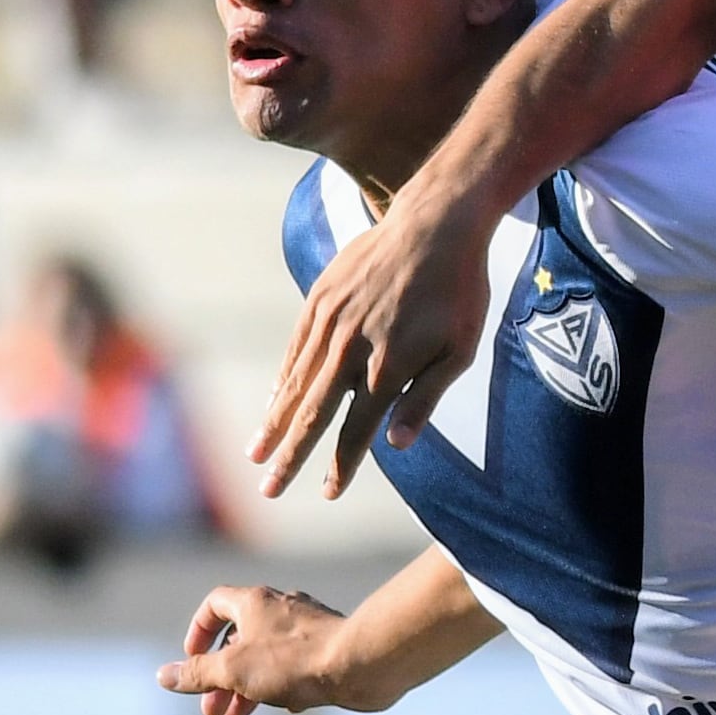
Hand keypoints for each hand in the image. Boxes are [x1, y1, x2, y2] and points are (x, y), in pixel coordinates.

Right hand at [157, 583, 358, 714]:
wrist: (360, 664)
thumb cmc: (294, 661)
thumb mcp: (234, 670)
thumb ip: (198, 673)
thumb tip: (164, 675)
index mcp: (254, 602)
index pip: (215, 604)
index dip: (198, 631)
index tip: (192, 659)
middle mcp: (281, 607)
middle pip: (239, 638)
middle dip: (221, 676)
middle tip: (212, 711)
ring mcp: (308, 626)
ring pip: (268, 655)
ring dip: (248, 685)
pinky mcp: (330, 646)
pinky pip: (297, 664)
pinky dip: (283, 685)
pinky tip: (288, 707)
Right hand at [255, 202, 497, 498]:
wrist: (436, 221)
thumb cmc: (459, 290)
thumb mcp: (460, 350)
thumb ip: (424, 399)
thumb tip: (394, 446)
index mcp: (388, 367)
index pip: (355, 430)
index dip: (341, 466)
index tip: (329, 493)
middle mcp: (351, 349)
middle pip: (313, 414)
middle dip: (289, 456)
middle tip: (267, 489)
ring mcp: (331, 321)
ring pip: (296, 382)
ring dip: (275, 422)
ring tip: (256, 453)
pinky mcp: (320, 298)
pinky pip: (295, 348)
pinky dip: (282, 379)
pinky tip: (274, 401)